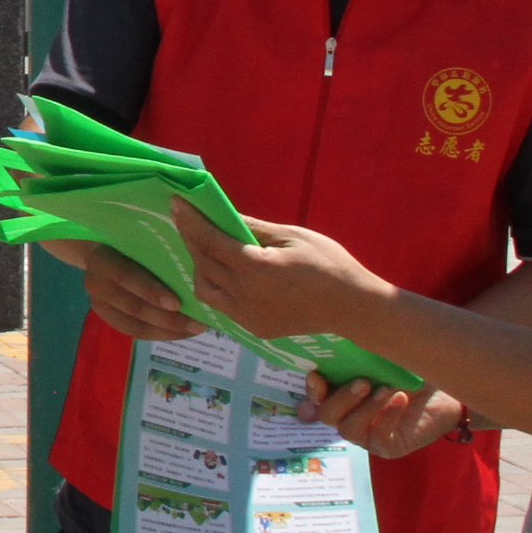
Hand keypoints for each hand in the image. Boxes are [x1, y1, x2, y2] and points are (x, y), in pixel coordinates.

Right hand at [55, 238, 203, 343]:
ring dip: (168, 331)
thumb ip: (156, 248)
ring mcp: (100, 304)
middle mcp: (97, 284)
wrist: (101, 248)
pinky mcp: (108, 318)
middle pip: (134, 307)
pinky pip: (136, 332)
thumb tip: (192, 263)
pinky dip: (160, 334)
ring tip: (195, 330)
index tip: (178, 303)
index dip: (151, 291)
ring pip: (136, 325)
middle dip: (169, 319)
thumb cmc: (129, 238)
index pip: (126, 277)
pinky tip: (180, 332)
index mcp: (102, 259)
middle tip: (198, 324)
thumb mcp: (138, 237)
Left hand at [175, 201, 390, 340]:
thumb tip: (224, 214)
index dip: (192, 221)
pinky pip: (222, 306)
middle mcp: (246, 296)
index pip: (211, 241)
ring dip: (201, 267)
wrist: (353, 307)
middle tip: (187, 220)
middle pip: (203, 264)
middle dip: (191, 239)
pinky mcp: (254, 329)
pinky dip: (217, 286)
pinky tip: (225, 272)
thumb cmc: (329, 263)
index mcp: (257, 269)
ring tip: (208, 248)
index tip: (177, 204)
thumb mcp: (293, 236)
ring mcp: (248, 317)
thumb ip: (254, 228)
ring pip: (205, 289)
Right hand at [303, 370, 466, 459]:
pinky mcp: (389, 448)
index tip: (318, 375)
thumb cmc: (411, 371)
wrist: (447, 390)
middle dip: (341, 398)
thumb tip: (342, 347)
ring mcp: (367, 435)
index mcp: (341, 395)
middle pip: (326, 416)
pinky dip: (388, 417)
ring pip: (349, 430)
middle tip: (363, 382)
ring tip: (386, 390)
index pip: (315, 398)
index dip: (312, 389)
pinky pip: (379, 438)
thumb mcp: (384, 360)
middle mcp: (349, 416)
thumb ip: (360, 359)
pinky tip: (401, 400)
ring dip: (366, 408)